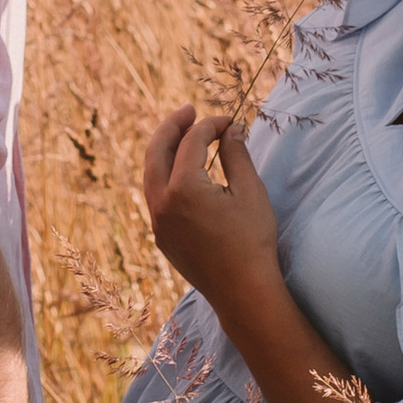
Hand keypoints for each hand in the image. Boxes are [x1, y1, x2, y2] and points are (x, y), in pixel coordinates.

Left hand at [143, 103, 280, 310]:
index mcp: (184, 189)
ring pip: (150, 174)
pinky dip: (164, 174)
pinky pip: (155, 195)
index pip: (192, 142)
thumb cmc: (252, 241)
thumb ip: (237, 155)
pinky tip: (182, 171)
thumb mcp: (250, 192)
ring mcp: (157, 221)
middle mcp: (162, 203)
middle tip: (189, 111)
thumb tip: (231, 129)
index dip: (211, 126)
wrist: (242, 291)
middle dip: (172, 126)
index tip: (229, 121)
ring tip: (183, 135)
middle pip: (156, 151)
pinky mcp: (161, 236)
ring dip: (165, 150)